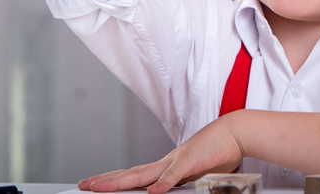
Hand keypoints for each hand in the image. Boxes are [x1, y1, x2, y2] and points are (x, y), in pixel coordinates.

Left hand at [79, 114, 243, 193]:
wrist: (235, 132)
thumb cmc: (216, 151)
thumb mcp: (194, 173)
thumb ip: (179, 182)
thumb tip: (165, 191)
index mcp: (165, 166)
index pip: (133, 176)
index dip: (113, 180)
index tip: (94, 184)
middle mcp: (166, 162)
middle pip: (130, 174)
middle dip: (106, 180)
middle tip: (84, 185)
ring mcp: (177, 161)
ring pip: (144, 174)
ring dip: (121, 182)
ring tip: (101, 188)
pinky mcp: (192, 162)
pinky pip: (176, 175)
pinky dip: (164, 183)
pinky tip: (153, 192)